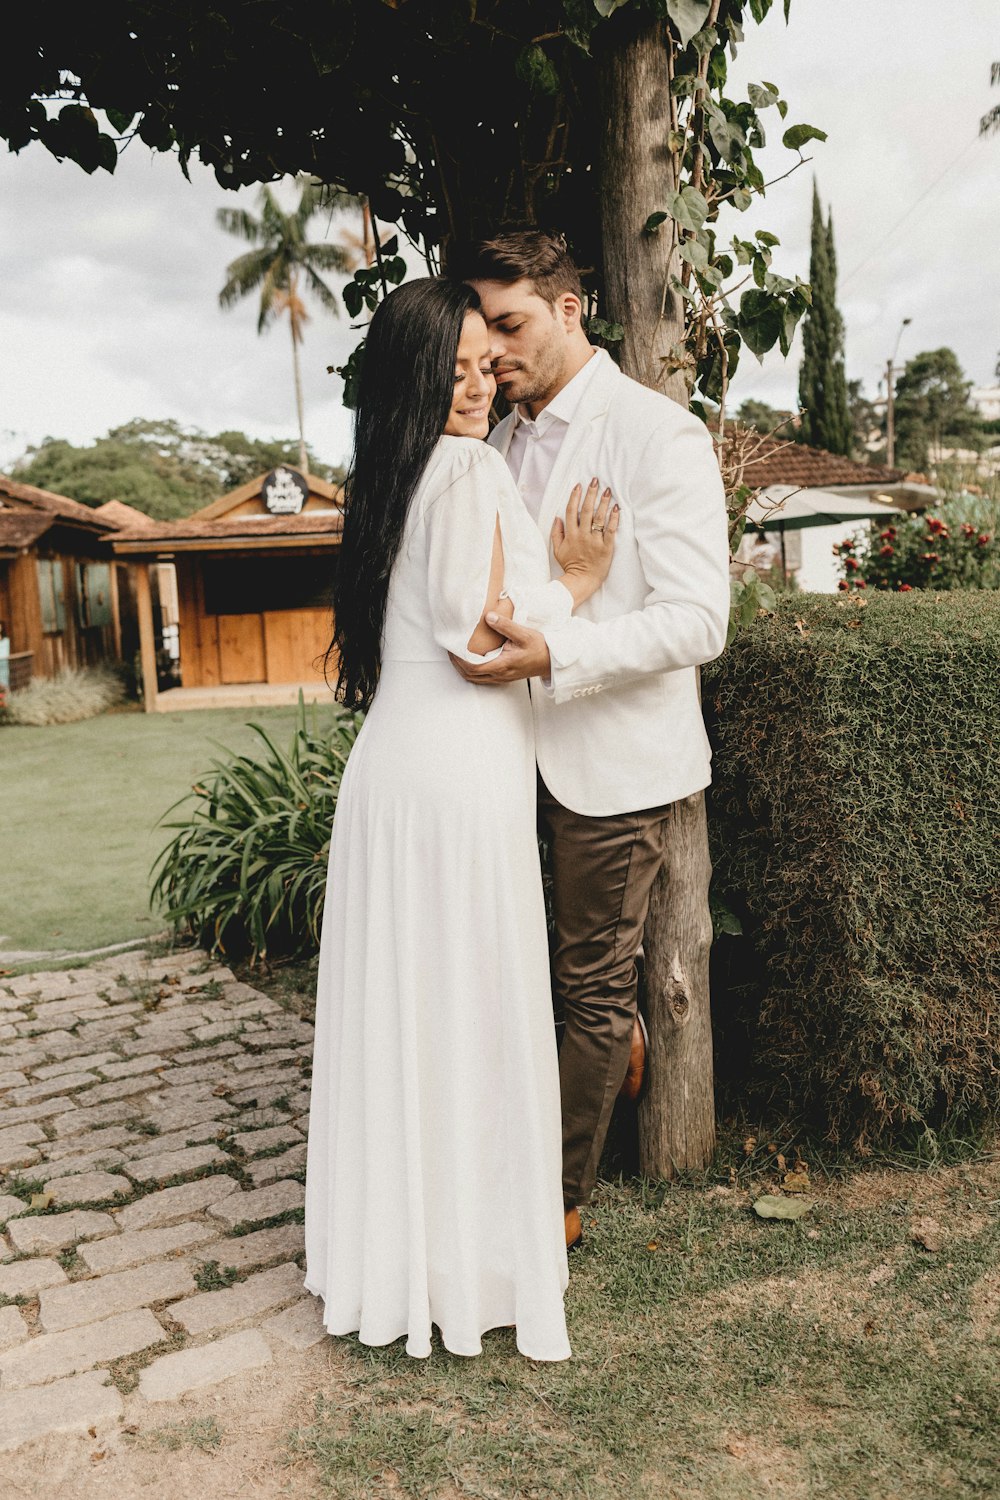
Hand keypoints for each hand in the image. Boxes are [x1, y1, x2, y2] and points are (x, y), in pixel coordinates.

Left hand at [448, 616, 550, 684]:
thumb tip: (488, 616)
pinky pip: (483, 678)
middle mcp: (500, 674)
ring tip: (457, 655)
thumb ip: (505, 625)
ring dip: (464, 669)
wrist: (552, 660)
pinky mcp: (505, 677)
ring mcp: (502, 678)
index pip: (473, 667)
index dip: (459, 660)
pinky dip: (474, 671)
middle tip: (450, 651)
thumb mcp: (523, 634)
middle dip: (457, 664)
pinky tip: (472, 660)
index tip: (452, 649)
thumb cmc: (539, 648)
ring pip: (476, 679)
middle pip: (470, 675)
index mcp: (502, 665)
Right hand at [551, 478, 619, 606]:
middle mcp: (583, 535)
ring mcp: (595, 541)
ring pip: (599, 518)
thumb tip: (557, 518)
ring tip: (608, 491)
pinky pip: (611, 530)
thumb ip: (556, 533)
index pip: (572, 511)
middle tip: (596, 481)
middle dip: (591, 494)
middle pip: (587, 510)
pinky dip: (614, 518)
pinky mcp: (607, 547)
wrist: (582, 580)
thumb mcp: (557, 550)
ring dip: (604, 502)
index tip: (579, 486)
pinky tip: (617, 508)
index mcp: (571, 534)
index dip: (575, 497)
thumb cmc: (570, 565)